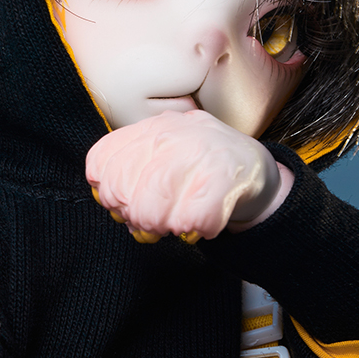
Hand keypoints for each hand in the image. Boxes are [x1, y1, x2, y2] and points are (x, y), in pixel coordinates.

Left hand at [86, 110, 290, 242]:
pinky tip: (200, 224)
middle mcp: (174, 133)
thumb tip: (108, 201)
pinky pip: (191, 219)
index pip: (102, 161)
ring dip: (162, 226)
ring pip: (152, 209)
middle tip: (154, 221)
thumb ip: (131, 171)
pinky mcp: (228, 177)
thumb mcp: (163, 155)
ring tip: (176, 224)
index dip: (107, 193)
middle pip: (123, 190)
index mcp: (153, 127)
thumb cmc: (201, 167)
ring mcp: (202, 152)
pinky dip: (192, 230)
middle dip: (135, 216)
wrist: (256, 169)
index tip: (123, 204)